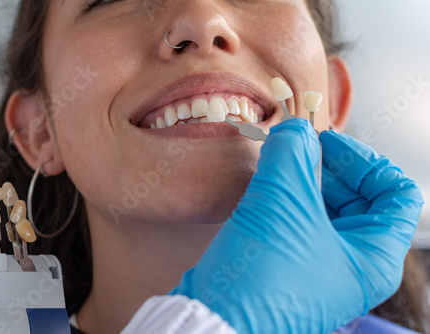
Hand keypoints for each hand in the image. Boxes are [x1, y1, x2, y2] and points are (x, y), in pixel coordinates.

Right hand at [168, 118, 422, 332]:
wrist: (215, 319)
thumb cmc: (260, 280)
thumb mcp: (281, 203)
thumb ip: (292, 153)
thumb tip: (295, 129)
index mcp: (372, 257)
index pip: (397, 193)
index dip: (364, 159)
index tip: (327, 144)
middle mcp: (351, 264)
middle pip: (359, 197)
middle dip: (326, 167)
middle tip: (294, 150)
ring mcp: (320, 265)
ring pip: (324, 208)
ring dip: (302, 180)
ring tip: (274, 168)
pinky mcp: (291, 265)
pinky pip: (299, 221)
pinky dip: (285, 199)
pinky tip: (263, 190)